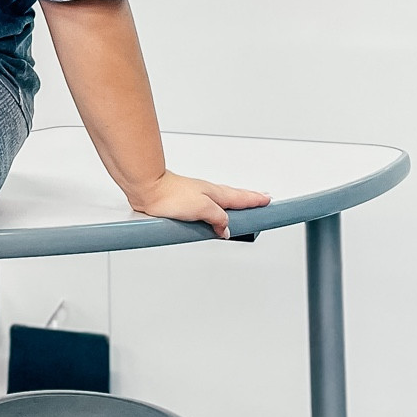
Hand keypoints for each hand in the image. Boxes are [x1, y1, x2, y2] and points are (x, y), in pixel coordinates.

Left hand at [127, 170, 269, 238]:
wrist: (148, 188)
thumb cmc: (170, 194)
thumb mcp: (202, 208)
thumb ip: (218, 218)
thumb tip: (226, 228)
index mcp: (215, 194)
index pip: (242, 198)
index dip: (256, 200)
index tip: (269, 201)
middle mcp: (207, 193)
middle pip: (233, 198)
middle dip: (248, 199)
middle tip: (261, 201)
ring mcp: (196, 197)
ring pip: (220, 202)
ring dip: (232, 203)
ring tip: (242, 208)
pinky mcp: (184, 204)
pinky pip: (206, 208)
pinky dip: (215, 210)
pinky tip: (213, 215)